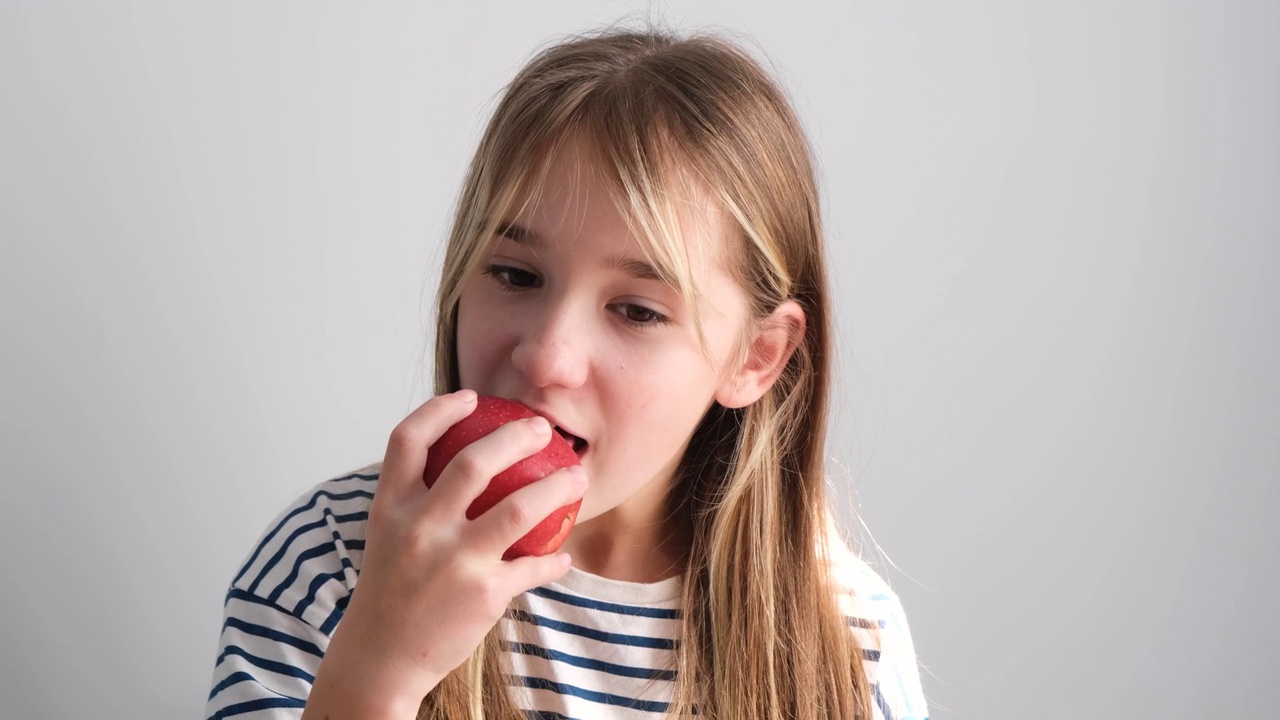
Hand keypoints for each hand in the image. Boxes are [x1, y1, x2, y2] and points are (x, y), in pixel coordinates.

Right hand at [302, 389, 588, 718]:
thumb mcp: (389, 535)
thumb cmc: (391, 590)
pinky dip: (554, 560)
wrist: (379, 659)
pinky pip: (533, 566)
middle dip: (516, 437)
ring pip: (519, 509)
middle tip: (543, 428)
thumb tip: (465, 460)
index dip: (441, 410)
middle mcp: (419, 527)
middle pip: (474, 463)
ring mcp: (452, 561)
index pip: (408, 439)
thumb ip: (418, 499)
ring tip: (578, 478)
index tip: (473, 397)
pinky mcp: (482, 594)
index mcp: (390, 506)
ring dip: (558, 487)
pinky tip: (565, 556)